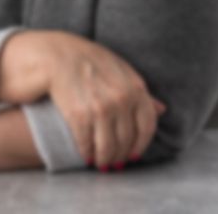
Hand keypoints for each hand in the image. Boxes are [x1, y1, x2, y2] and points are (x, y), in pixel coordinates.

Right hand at [36, 31, 165, 169]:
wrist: (55, 54)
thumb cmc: (88, 59)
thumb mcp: (120, 68)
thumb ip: (139, 90)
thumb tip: (161, 109)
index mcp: (135, 88)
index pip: (147, 127)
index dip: (141, 145)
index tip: (133, 155)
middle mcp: (121, 100)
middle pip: (126, 140)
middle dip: (120, 156)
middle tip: (114, 163)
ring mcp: (101, 108)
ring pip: (108, 147)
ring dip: (104, 159)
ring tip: (100, 163)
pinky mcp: (79, 115)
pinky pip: (86, 143)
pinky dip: (86, 153)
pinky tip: (85, 156)